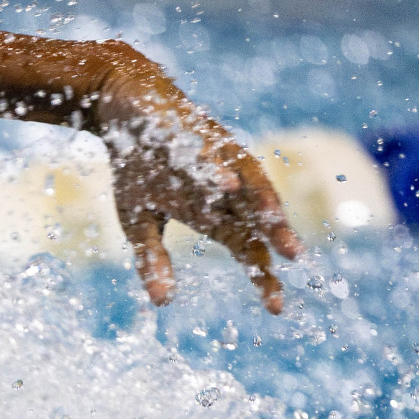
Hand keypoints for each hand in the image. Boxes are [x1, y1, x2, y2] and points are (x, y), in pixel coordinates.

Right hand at [97, 54, 302, 312]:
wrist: (126, 109)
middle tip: (292, 260)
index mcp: (212, 213)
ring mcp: (214, 157)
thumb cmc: (138, 167)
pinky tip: (226, 185)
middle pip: (256, 216)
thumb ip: (152, 260)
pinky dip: (217, 168)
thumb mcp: (138, 223)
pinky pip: (207, 152)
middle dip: (274, 236)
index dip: (261, 276)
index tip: (274, 309)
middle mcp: (224, 186)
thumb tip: (162, 305)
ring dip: (261, 199)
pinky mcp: (193, 132)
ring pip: (245, 180)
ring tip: (274, 223)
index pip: (247, 248)